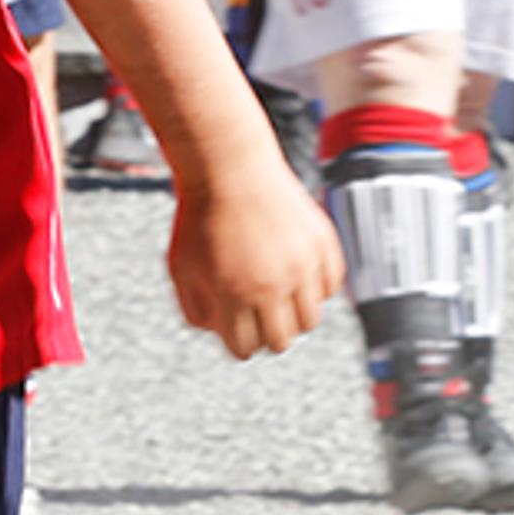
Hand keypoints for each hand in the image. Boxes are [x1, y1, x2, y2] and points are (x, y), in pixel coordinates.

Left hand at [167, 144, 341, 359]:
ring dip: (293, 314)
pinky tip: (299, 274)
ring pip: (310, 320)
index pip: (245, 348)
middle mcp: (272, 285)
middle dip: (266, 334)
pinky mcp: (322, 245)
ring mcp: (302, 266)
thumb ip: (195, 309)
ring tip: (279, 294)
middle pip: (281, 341)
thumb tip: (221, 333)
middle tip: (259, 316)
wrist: (228, 167)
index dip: (239, 343)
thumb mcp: (181, 268)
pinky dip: (317, 287)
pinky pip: (332, 286)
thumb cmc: (201, 216)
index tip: (239, 332)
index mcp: (233, 295)